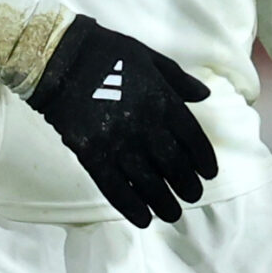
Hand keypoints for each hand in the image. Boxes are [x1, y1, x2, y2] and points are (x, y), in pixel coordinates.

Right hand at [26, 14, 218, 227]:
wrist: (61, 58)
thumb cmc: (109, 54)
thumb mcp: (151, 58)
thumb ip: (179, 81)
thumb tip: (205, 96)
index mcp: (162, 100)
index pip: (192, 137)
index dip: (203, 158)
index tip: (209, 173)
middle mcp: (144, 125)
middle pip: (173, 163)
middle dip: (187, 184)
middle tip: (194, 196)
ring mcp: (117, 142)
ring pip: (147, 181)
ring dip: (163, 201)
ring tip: (173, 213)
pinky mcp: (91, 154)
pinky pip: (114, 187)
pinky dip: (130, 206)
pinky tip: (143, 218)